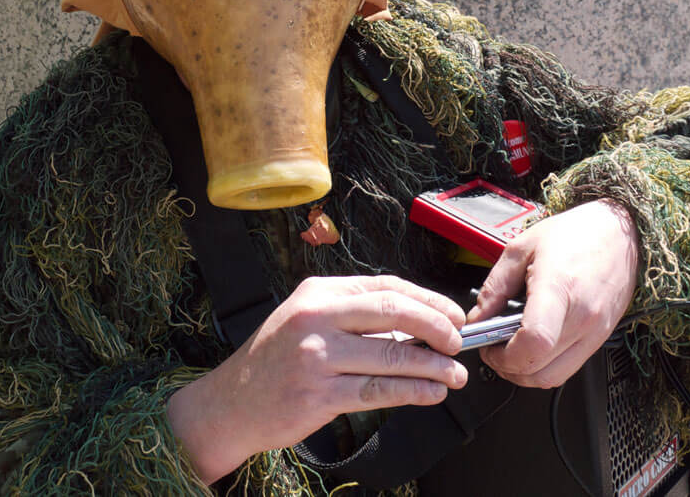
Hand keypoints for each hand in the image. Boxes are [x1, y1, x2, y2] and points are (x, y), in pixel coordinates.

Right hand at [166, 274, 467, 483]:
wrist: (231, 402)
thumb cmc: (274, 360)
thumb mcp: (307, 320)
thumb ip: (354, 317)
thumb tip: (418, 326)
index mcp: (318, 292)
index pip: (386, 286)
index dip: (427, 299)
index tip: (453, 314)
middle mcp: (317, 317)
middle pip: (393, 312)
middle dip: (437, 326)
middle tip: (458, 341)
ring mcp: (317, 356)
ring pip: (392, 354)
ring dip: (433, 365)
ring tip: (455, 374)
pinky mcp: (319, 394)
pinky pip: (379, 390)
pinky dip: (414, 391)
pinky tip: (432, 393)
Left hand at [467, 199, 637, 388]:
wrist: (618, 233)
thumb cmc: (574, 235)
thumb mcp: (521, 248)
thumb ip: (495, 288)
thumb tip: (477, 319)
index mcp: (559, 289)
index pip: (534, 342)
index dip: (504, 355)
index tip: (488, 346)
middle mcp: (583, 317)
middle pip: (540, 370)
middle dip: (507, 367)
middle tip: (492, 347)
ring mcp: (595, 332)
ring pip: (553, 377)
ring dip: (525, 372)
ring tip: (511, 347)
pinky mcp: (601, 339)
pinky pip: (568, 368)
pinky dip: (545, 366)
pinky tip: (533, 344)